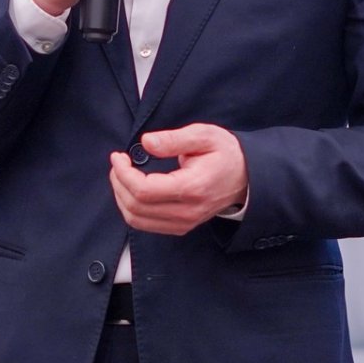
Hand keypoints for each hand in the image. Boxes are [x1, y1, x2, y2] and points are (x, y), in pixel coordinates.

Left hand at [108, 124, 248, 237]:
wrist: (246, 177)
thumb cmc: (225, 153)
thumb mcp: (204, 136)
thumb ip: (174, 139)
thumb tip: (146, 142)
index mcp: (192, 187)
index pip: (144, 190)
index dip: (123, 174)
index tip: (118, 156)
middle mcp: (187, 211)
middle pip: (136, 206)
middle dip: (118, 183)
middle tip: (118, 163)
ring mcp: (184, 223)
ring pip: (136, 220)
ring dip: (121, 197)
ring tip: (122, 175)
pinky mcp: (181, 227)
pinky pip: (145, 225)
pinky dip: (131, 208)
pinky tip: (132, 190)